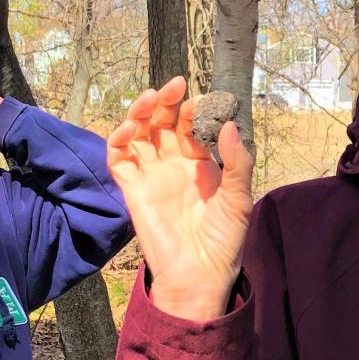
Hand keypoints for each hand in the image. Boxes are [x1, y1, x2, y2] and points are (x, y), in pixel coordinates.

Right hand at [107, 76, 253, 321]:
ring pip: (137, 133)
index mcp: (199, 163)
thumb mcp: (239, 197)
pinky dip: (119, 138)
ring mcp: (150, 175)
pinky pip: (119, 158)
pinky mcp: (132, 189)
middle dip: (165, 101)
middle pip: (161, 122)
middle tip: (174, 85)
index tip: (201, 99)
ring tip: (150, 97)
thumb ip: (237, 162)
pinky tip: (130, 128)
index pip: (191, 125)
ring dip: (140, 112)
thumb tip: (230, 125)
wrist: (200, 275)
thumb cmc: (223, 239)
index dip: (194, 109)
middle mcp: (172, 164)